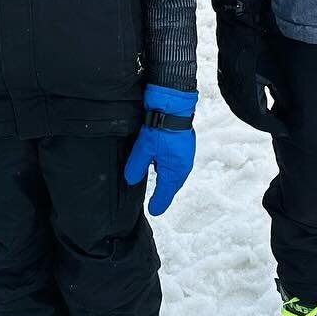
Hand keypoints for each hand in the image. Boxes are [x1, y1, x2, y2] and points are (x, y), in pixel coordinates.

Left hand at [123, 85, 196, 216]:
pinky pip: (177, 163)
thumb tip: (130, 180)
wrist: (174, 104)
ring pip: (175, 174)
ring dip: (167, 180)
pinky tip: (161, 164)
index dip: (158, 203)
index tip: (153, 211)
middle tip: (157, 202)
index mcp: (175, 170)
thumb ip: (136, 166)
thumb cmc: (161, 126)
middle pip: (172, 185)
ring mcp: (185, 155)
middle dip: (165, 193)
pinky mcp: (184, 145)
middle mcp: (183, 165)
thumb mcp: (144, 148)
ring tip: (159, 184)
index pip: (165, 193)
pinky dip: (169, 168)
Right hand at [213, 0, 285, 134]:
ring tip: (271, 118)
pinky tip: (256, 105)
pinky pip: (235, 101)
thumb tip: (287, 110)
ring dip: (255, 117)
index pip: (261, 120)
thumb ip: (281, 95)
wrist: (236, 29)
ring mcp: (226, 89)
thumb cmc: (257, 48)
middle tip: (281, 126)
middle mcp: (233, 96)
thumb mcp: (274, 72)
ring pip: (241, 111)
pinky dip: (246, 108)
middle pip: (251, 119)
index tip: (287, 130)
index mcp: (246, 96)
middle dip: (266, 123)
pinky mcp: (224, 81)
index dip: (275, 126)